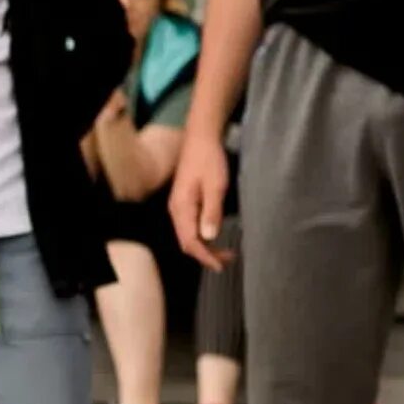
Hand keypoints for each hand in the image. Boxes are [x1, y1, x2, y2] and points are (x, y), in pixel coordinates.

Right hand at [169, 141, 230, 270]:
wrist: (200, 138)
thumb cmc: (209, 159)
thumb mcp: (215, 185)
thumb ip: (212, 212)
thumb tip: (209, 238)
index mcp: (181, 208)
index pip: (190, 242)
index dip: (205, 256)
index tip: (221, 265)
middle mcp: (176, 211)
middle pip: (187, 242)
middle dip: (206, 255)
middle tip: (227, 260)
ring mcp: (178, 207)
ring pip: (188, 236)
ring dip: (204, 246)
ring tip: (224, 251)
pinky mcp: (183, 202)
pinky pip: (189, 226)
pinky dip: (202, 236)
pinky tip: (213, 235)